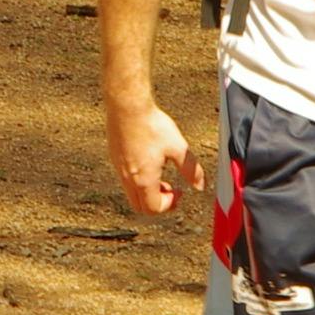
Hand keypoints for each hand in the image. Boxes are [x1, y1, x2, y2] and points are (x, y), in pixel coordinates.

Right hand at [107, 99, 202, 215]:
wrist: (127, 106)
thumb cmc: (151, 125)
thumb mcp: (178, 148)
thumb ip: (191, 169)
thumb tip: (200, 184)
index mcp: (144, 180)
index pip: (154, 208)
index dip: (170, 205)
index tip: (179, 192)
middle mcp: (128, 178)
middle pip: (140, 206)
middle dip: (157, 202)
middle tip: (169, 189)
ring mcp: (119, 168)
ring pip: (131, 192)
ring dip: (148, 190)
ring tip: (160, 172)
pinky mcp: (115, 157)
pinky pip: (125, 178)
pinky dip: (138, 178)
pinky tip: (149, 159)